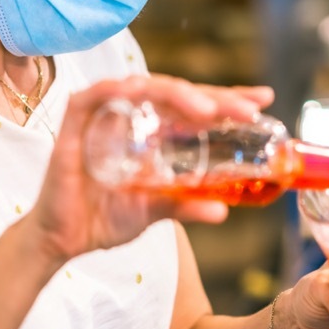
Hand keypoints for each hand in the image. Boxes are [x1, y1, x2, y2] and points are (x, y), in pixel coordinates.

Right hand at [29, 74, 273, 262]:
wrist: (63, 239)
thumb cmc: (105, 217)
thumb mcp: (154, 210)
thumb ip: (186, 205)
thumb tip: (224, 212)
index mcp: (155, 130)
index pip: (196, 107)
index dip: (229, 100)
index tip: (265, 99)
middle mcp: (134, 115)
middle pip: (180, 95)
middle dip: (217, 98)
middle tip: (248, 108)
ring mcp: (106, 114)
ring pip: (147, 89)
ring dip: (179, 94)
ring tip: (209, 109)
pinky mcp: (77, 121)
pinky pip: (97, 96)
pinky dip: (117, 89)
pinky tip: (138, 90)